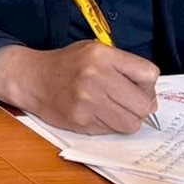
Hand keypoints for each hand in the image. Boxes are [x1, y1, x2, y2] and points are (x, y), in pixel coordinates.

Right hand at [0, 42, 159, 133]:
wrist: (31, 78)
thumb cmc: (67, 65)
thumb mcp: (95, 51)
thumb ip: (124, 68)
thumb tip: (151, 99)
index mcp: (102, 54)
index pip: (149, 74)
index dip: (146, 84)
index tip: (136, 87)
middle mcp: (95, 76)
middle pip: (144, 105)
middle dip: (140, 107)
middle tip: (126, 102)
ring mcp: (88, 100)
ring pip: (131, 123)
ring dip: (126, 119)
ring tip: (111, 109)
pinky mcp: (82, 120)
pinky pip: (112, 131)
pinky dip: (108, 125)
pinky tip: (95, 113)